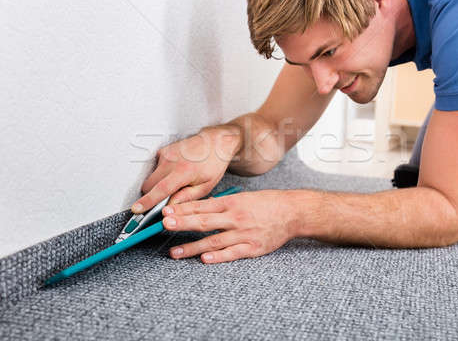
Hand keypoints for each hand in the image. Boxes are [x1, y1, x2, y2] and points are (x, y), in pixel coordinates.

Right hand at [131, 126, 240, 212]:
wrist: (215, 143)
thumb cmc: (213, 163)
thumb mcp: (205, 187)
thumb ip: (186, 198)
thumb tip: (170, 208)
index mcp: (184, 171)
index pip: (161, 190)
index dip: (147, 201)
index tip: (137, 209)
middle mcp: (171, 161)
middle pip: (149, 185)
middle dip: (153, 195)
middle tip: (168, 198)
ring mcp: (166, 154)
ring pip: (151, 177)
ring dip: (159, 184)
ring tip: (177, 182)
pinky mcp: (163, 151)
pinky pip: (155, 168)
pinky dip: (162, 174)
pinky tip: (175, 172)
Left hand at [161, 190, 299, 263]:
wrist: (293, 212)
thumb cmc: (267, 204)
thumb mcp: (243, 198)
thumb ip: (222, 204)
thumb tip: (200, 207)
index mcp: (232, 203)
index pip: (202, 207)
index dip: (183, 210)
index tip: (166, 213)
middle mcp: (236, 217)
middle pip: (204, 222)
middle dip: (182, 224)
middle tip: (164, 226)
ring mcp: (244, 233)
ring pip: (214, 241)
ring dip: (192, 247)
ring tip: (175, 252)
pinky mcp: (253, 248)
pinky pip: (233, 253)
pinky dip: (218, 257)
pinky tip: (204, 260)